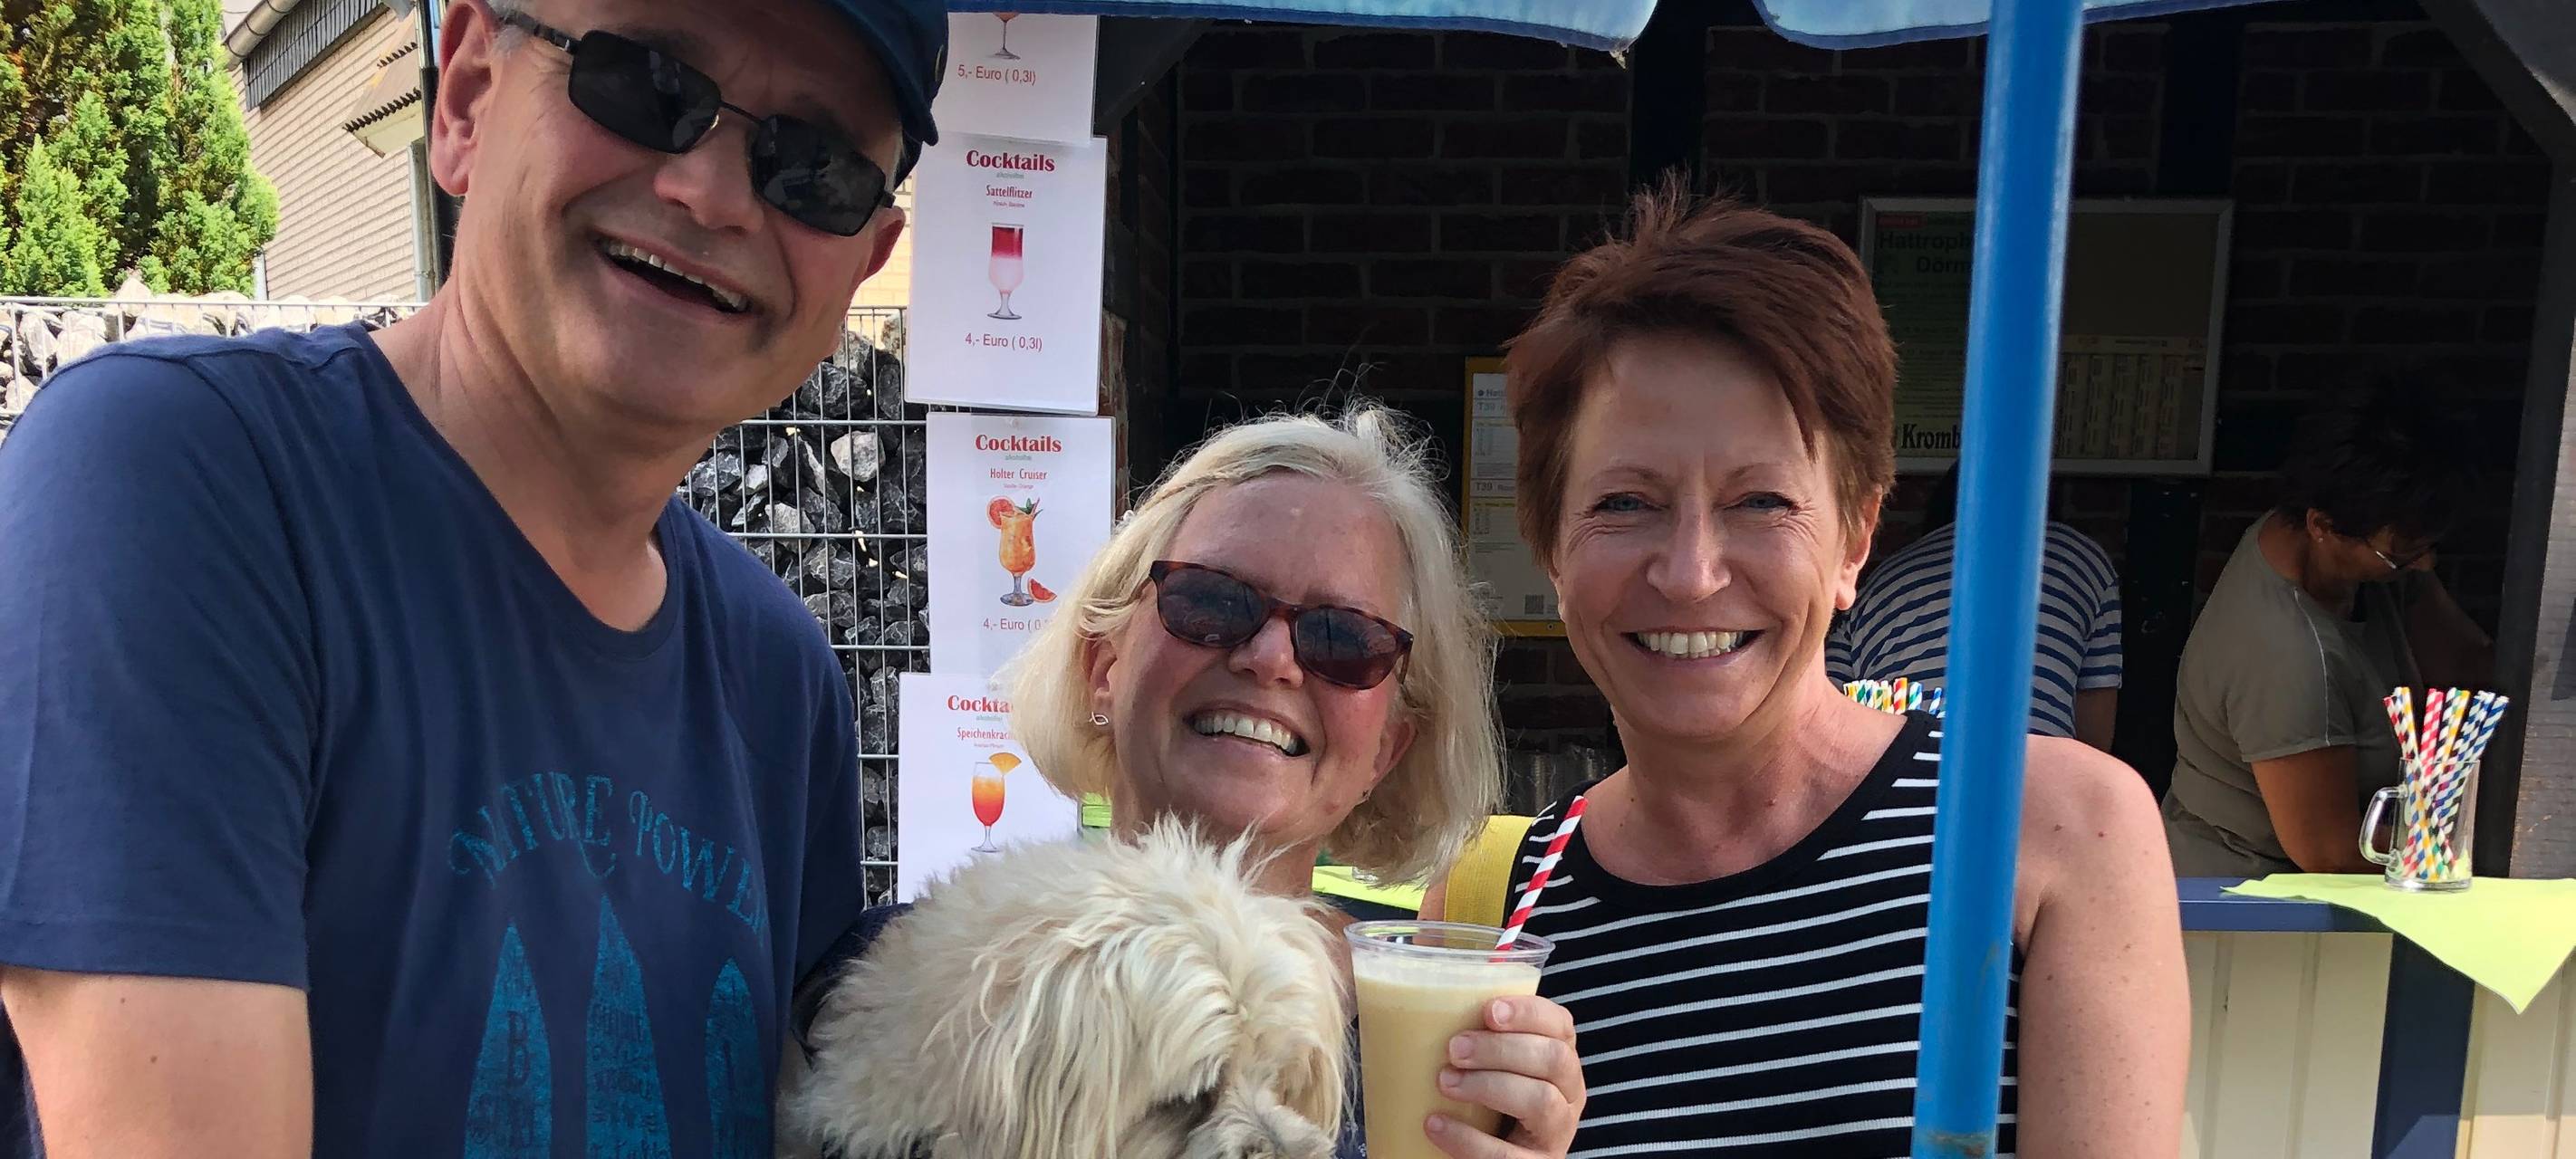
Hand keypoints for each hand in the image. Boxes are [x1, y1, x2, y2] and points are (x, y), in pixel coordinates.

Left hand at [1426, 994, 1583, 1158]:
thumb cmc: (1485, 1099)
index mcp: (1560, 1059)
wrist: (1489, 1154)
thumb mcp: (1489, 1062)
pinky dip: (1468, 1139)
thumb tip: (1427, 967)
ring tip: (1445, 1082)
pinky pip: (1509, 1155)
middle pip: (1554, 1059)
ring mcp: (1556, 1134)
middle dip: (1503, 1049)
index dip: (1530, 1013)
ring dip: (1489, 1086)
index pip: (1561, 1024)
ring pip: (1541, 1101)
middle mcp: (1568, 1094)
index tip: (1489, 1010)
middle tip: (1455, 1049)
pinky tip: (1435, 1124)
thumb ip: (1474, 1026)